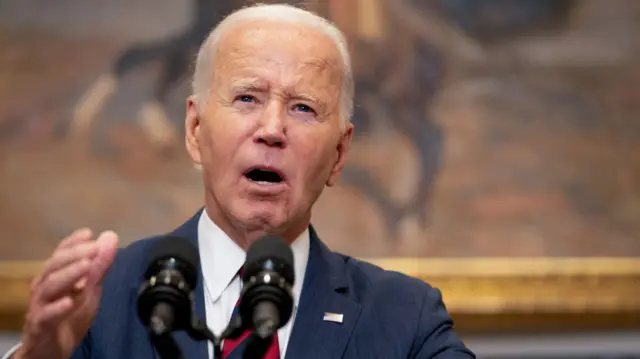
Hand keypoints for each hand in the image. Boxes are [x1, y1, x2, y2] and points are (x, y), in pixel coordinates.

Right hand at [14, 229, 118, 358]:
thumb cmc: (69, 317)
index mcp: (55, 276)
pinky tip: (70, 301)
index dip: (73, 243)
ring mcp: (40, 306)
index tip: (89, 233)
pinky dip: (57, 307)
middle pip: (54, 266)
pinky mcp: (40, 326)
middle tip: (93, 247)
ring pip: (50, 286)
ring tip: (86, 266)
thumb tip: (110, 237)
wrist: (51, 351)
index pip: (61, 254)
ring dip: (69, 275)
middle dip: (74, 254)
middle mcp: (44, 287)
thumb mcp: (90, 291)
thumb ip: (100, 266)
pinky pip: (46, 315)